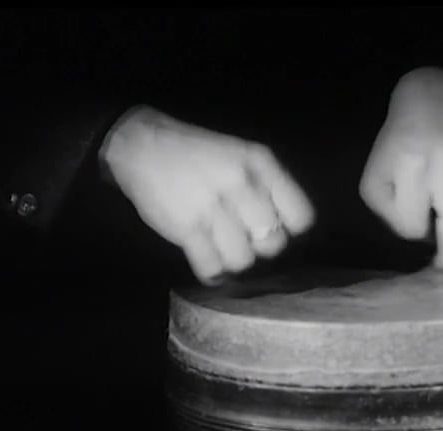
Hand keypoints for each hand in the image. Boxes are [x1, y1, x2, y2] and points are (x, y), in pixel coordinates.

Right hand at [100, 105, 314, 283]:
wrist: (142, 146)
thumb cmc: (198, 155)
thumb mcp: (241, 155)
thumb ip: (267, 185)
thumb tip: (286, 228)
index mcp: (260, 162)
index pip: (300, 216)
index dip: (288, 228)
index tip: (273, 225)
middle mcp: (240, 182)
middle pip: (273, 243)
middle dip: (260, 246)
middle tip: (243, 237)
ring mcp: (212, 205)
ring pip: (243, 260)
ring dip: (233, 259)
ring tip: (222, 247)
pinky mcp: (186, 227)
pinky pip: (211, 268)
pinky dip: (212, 273)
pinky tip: (209, 261)